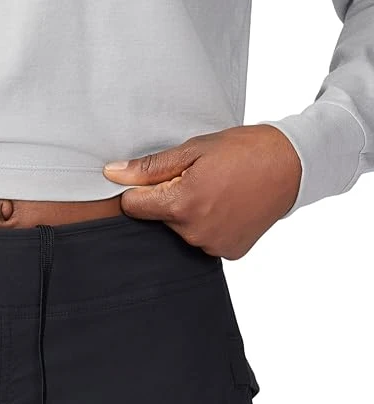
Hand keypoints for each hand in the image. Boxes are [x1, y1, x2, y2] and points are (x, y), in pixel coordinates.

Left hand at [102, 124, 301, 258]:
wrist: (292, 166)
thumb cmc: (243, 151)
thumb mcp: (194, 149)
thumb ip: (150, 167)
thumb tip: (112, 174)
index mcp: (181, 204)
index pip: (133, 207)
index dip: (141, 191)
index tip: (159, 178)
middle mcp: (194, 232)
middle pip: (158, 220)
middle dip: (169, 201)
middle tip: (198, 180)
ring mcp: (212, 245)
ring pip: (181, 233)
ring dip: (189, 215)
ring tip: (216, 192)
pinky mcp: (228, 253)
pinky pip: (204, 241)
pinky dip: (209, 226)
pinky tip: (226, 208)